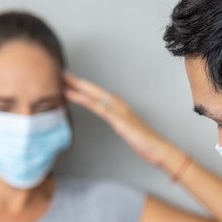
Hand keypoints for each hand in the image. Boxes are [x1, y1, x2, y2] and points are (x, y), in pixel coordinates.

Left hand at [63, 73, 183, 170]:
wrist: (159, 148)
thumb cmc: (146, 139)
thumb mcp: (130, 122)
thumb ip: (122, 110)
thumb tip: (117, 97)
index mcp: (119, 106)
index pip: (97, 92)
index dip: (83, 85)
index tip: (69, 80)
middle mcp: (118, 105)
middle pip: (94, 90)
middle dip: (77, 81)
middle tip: (62, 73)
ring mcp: (119, 112)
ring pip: (96, 96)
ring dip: (80, 87)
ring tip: (65, 81)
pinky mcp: (120, 121)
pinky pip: (102, 110)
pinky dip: (90, 102)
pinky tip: (81, 97)